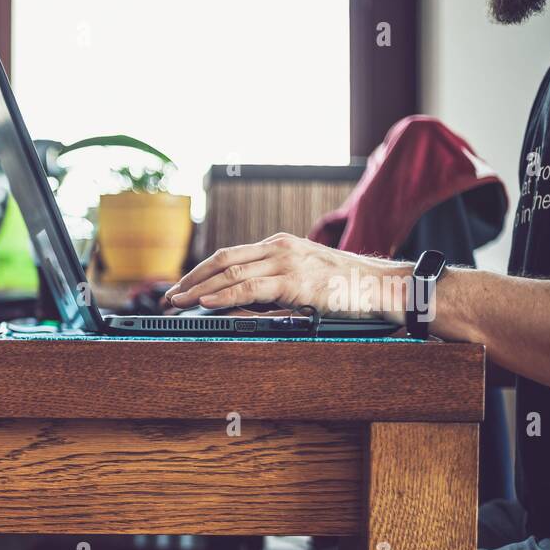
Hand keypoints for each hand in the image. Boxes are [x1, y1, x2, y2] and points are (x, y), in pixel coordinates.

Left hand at [165, 233, 411, 321]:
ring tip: (178, 302)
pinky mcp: (295, 282)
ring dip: (199, 289)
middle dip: (191, 279)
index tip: (181, 287)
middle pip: (222, 259)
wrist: (381, 286)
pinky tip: (206, 303)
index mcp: (280, 245)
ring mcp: (287, 262)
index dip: (200, 271)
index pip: (229, 254)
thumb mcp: (304, 276)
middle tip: (168, 297)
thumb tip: (242, 300)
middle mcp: (279, 248)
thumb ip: (275, 282)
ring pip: (231, 272)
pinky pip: (250, 288)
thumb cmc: (345, 286)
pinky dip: (223, 295)